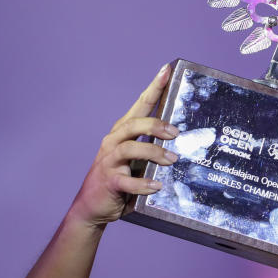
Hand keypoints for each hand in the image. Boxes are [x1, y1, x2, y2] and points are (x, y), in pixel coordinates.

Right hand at [69, 64, 179, 227]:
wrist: (92, 207)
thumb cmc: (119, 179)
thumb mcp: (137, 160)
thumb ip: (153, 147)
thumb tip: (184, 140)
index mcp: (122, 132)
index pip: (140, 105)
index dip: (153, 87)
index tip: (167, 70)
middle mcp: (113, 142)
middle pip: (133, 124)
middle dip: (156, 125)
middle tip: (175, 134)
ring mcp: (109, 161)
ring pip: (130, 148)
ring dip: (153, 153)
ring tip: (172, 160)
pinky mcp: (109, 182)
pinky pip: (126, 181)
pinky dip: (142, 183)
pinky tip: (156, 186)